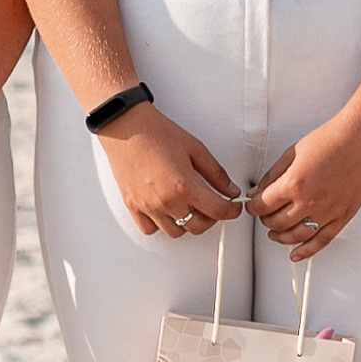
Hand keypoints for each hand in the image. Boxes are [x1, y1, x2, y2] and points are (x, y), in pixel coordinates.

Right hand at [96, 102, 245, 237]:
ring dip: (187, 223)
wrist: (127, 128)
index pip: (217, 211)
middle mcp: (165, 201)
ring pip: (175, 233)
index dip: (231, 211)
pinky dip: (161, 225)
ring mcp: (147, 206)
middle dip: (212, 218)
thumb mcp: (195, 149)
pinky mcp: (132, 206)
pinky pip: (150, 229)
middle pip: (198, 226)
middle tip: (213, 205)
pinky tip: (167, 210)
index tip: (233, 208)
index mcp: (184, 185)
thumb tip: (230, 190)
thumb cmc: (158, 134)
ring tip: (190, 207)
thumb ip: (216, 173)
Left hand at [250, 110, 360, 260]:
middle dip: (266, 220)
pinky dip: (306, 251)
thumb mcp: (292, 153)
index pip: (263, 206)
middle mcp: (309, 202)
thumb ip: (272, 176)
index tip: (253, 205)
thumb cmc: (332, 140)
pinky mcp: (342, 217)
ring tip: (275, 234)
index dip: (253, 207)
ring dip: (280, 237)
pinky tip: (296, 254)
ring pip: (296, 236)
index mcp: (294, 184)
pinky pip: (321, 241)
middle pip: (277, 223)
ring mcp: (327, 212)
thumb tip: (258, 192)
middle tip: (265, 215)